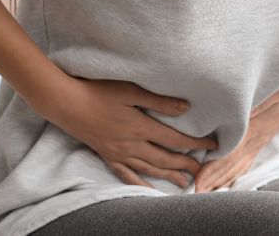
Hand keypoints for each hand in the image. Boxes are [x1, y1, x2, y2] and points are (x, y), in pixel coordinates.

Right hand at [45, 76, 218, 188]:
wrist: (67, 103)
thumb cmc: (98, 91)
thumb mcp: (131, 91)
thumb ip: (159, 101)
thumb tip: (186, 108)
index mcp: (141, 127)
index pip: (175, 139)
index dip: (195, 143)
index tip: (212, 146)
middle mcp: (132, 145)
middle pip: (165, 159)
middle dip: (185, 164)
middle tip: (202, 169)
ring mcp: (119, 153)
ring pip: (148, 169)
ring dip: (168, 176)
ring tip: (184, 182)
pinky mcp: (107, 156)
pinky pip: (126, 175)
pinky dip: (139, 183)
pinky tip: (148, 189)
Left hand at [192, 86, 278, 192]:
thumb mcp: (273, 91)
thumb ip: (258, 102)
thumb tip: (240, 110)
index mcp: (255, 128)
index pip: (231, 153)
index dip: (213, 168)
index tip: (199, 180)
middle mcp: (256, 141)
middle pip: (231, 165)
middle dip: (212, 180)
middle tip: (194, 193)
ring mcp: (259, 144)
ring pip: (237, 167)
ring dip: (220, 180)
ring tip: (204, 192)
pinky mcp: (260, 142)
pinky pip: (245, 162)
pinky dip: (233, 174)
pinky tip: (225, 183)